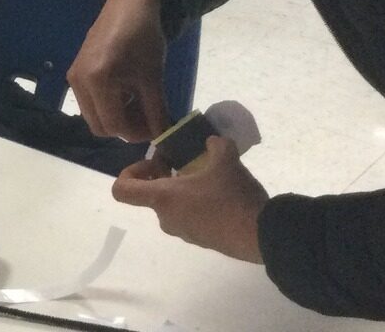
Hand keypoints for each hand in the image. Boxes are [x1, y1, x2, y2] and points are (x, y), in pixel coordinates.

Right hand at [68, 0, 170, 140]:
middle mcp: (79, 82)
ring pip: (92, 116)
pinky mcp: (75, 72)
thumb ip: (156, 112)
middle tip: (147, 120)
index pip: (113, 125)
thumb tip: (162, 138)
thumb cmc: (143, 39)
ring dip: (115, 118)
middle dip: (124, 129)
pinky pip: (89, 102)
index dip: (136, 133)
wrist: (128, 6)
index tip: (156, 128)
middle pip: (98, 126)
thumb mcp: (153, 78)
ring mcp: (74, 77)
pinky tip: (124, 93)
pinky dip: (107, 106)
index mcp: (98, 81)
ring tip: (137, 105)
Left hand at [113, 137, 267, 262]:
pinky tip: (224, 196)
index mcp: (162, 198)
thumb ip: (216, 145)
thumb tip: (213, 141)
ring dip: (184, 191)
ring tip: (211, 178)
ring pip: (173, 207)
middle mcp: (167, 218)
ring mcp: (185, 233)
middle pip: (152, 195)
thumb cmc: (233, 197)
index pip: (122, 190)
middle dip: (165, 176)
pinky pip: (191, 219)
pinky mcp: (203, 242)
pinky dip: (199, 205)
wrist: (262, 236)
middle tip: (186, 164)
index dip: (131, 172)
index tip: (156, 163)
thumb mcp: (226, 161)